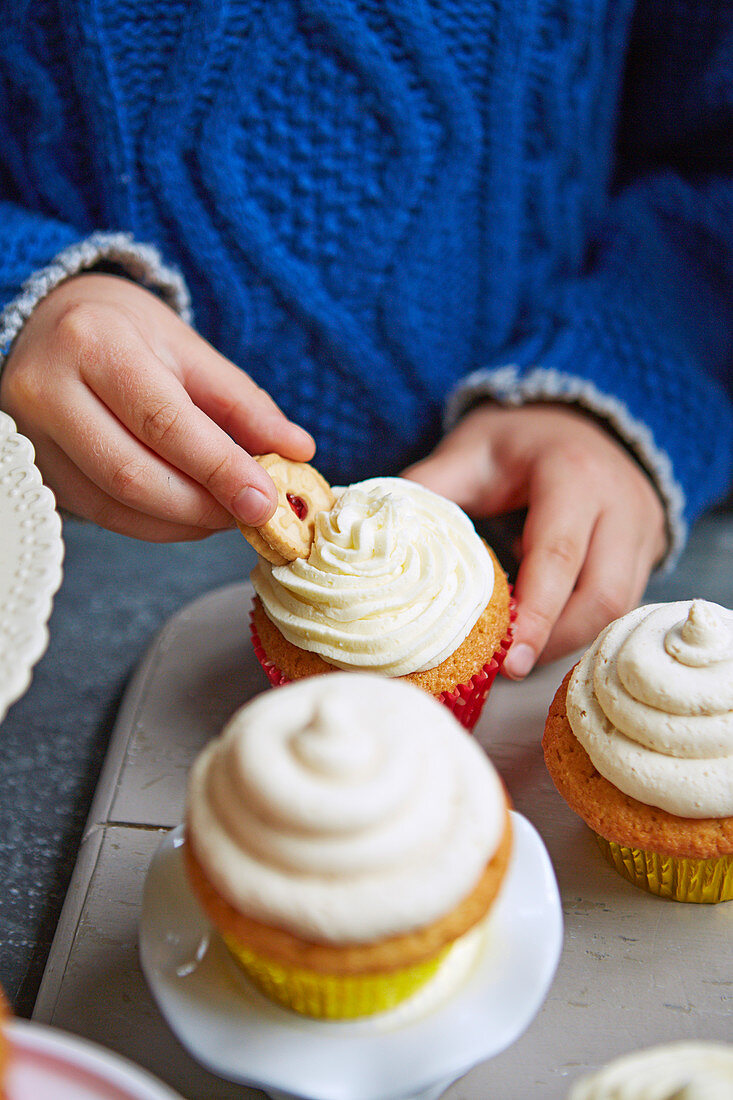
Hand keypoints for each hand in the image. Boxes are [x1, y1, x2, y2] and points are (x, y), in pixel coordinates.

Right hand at [0, 274, 313, 539]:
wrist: (50, 323)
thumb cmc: (126, 333)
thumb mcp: (189, 350)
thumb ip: (242, 404)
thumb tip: (297, 450)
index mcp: (94, 343)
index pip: (163, 422)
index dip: (219, 469)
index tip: (265, 500)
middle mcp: (49, 390)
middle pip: (133, 474)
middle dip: (203, 506)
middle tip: (252, 514)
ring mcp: (33, 436)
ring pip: (115, 503)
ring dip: (183, 522)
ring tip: (226, 513)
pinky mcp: (36, 469)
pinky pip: (101, 514)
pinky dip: (155, 524)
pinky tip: (189, 515)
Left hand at [403, 403, 666, 677]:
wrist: (575, 422)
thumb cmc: (516, 442)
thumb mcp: (469, 451)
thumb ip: (429, 489)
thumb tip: (375, 534)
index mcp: (573, 475)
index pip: (559, 555)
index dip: (537, 614)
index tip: (508, 660)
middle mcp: (620, 504)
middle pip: (602, 594)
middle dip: (554, 640)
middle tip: (505, 668)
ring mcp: (642, 531)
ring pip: (616, 609)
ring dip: (567, 639)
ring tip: (519, 655)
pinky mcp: (646, 553)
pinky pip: (619, 606)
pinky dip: (578, 627)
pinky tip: (542, 636)